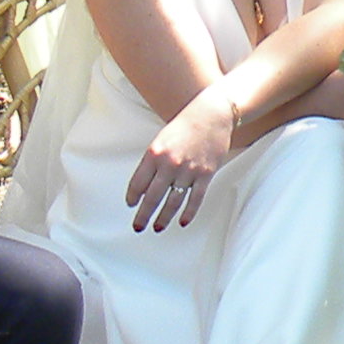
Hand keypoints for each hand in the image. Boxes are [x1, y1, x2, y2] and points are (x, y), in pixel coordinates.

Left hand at [126, 94, 236, 230]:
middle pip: (152, 197)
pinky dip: (189, 212)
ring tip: (158, 228)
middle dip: (143, 215)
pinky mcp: (206, 174)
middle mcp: (170, 164)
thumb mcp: (162, 139)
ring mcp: (189, 170)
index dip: (133, 197)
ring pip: (173, 202)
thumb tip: (147, 185)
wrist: (212, 115)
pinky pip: (195, 198)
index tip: (131, 205)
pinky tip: (182, 221)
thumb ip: (154, 161)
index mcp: (154, 154)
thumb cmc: (186, 125)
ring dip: (164, 218)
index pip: (138, 183)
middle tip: (138, 226)